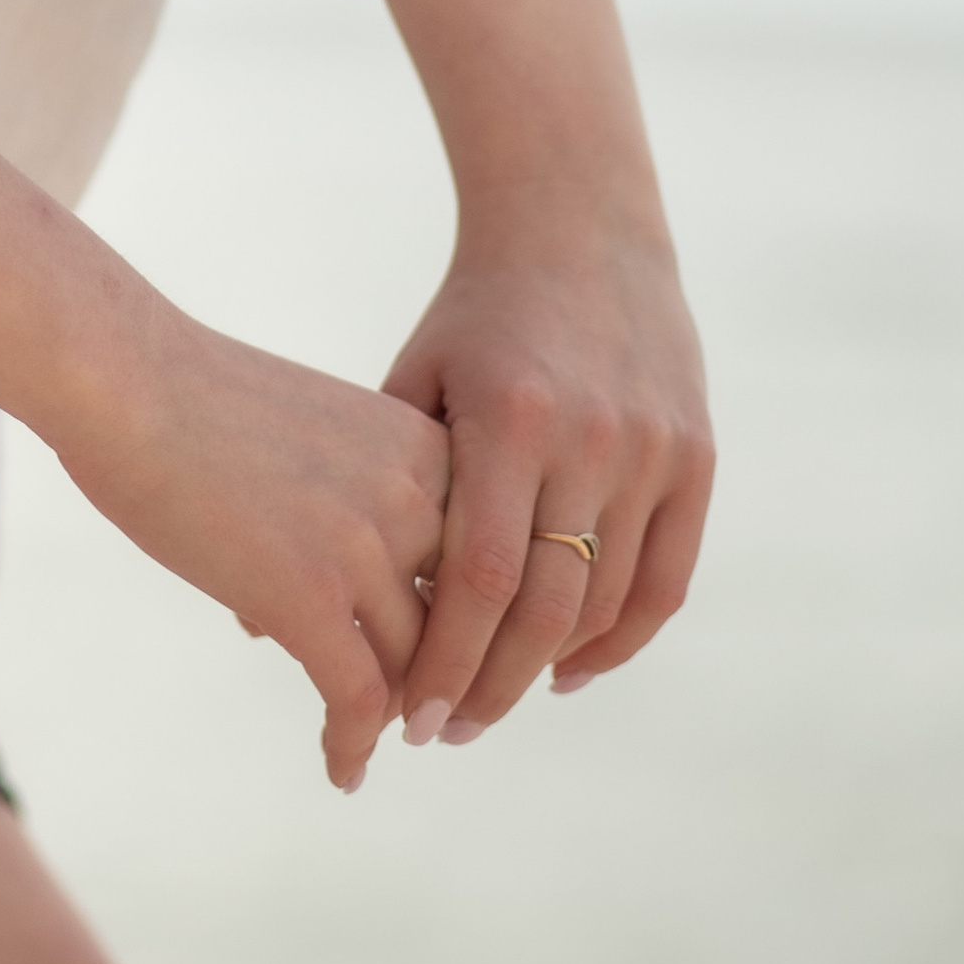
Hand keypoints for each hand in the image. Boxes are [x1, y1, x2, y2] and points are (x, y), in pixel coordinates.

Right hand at [0, 140, 449, 792]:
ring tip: (373, 739)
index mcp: (422, 445)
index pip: (478, 557)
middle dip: (442, 674)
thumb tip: (337, 603)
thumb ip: (353, 499)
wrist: (124, 375)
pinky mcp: (309, 597)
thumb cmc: (192, 396)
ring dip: (395, 714)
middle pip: (457, 619)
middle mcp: (416, 495)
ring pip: (413, 668)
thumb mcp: (316, 432)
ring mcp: (365, 548)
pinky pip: (358, 701)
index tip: (454, 657)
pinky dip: (353, 746)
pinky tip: (341, 770)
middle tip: (426, 716)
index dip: (469, 618)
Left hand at [378, 0, 714, 746]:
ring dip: (551, 670)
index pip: (478, 579)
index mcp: (509, 418)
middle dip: (491, 686)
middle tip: (447, 732)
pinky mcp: (694, 456)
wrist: (581, 231)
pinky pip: (666, 579)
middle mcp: (591, 439)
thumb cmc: (474, 318)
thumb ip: (373, 487)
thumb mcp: (415, 381)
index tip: (408, 721)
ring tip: (494, 700)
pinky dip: (623, 638)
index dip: (445, 662)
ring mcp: (652, 449)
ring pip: (607, 605)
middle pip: (545, 610)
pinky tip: (572, 669)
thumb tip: (270, 598)